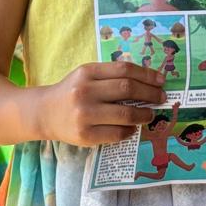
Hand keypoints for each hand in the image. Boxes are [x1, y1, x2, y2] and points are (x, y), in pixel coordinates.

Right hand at [39, 61, 166, 145]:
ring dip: (144, 114)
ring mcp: (85, 115)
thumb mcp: (86, 76)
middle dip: (150, 93)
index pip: (124, 69)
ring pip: (126, 114)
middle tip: (161, 97)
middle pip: (127, 89)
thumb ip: (111, 76)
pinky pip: (117, 133)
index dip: (147, 74)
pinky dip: (130, 131)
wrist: (44, 112)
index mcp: (87, 72)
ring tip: (150, 114)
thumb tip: (148, 81)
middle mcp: (85, 92)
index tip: (161, 80)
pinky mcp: (85, 135)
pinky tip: (132, 128)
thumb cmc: (72, 91)